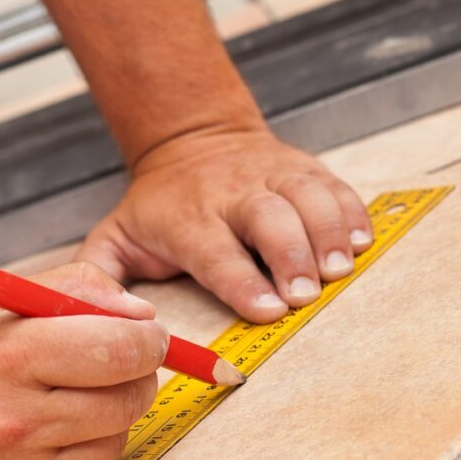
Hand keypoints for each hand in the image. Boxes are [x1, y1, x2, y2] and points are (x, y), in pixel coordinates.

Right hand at [0, 263, 166, 459]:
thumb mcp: (0, 306)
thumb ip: (76, 289)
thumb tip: (140, 313)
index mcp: (7, 358)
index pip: (119, 348)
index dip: (147, 337)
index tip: (145, 333)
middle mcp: (15, 422)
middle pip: (130, 397)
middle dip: (134, 372)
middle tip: (113, 360)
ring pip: (118, 435)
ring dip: (110, 412)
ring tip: (68, 397)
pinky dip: (88, 449)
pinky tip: (54, 434)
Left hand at [77, 130, 372, 323]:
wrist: (190, 139)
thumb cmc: (157, 205)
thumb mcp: (114, 236)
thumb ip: (99, 278)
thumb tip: (98, 320)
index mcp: (187, 218)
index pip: (215, 251)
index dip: (241, 281)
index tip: (267, 310)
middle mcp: (232, 193)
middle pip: (268, 220)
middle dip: (292, 257)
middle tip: (308, 294)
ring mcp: (271, 175)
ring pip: (307, 198)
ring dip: (328, 233)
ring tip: (341, 270)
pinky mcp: (303, 168)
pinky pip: (334, 187)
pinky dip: (351, 213)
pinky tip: (362, 242)